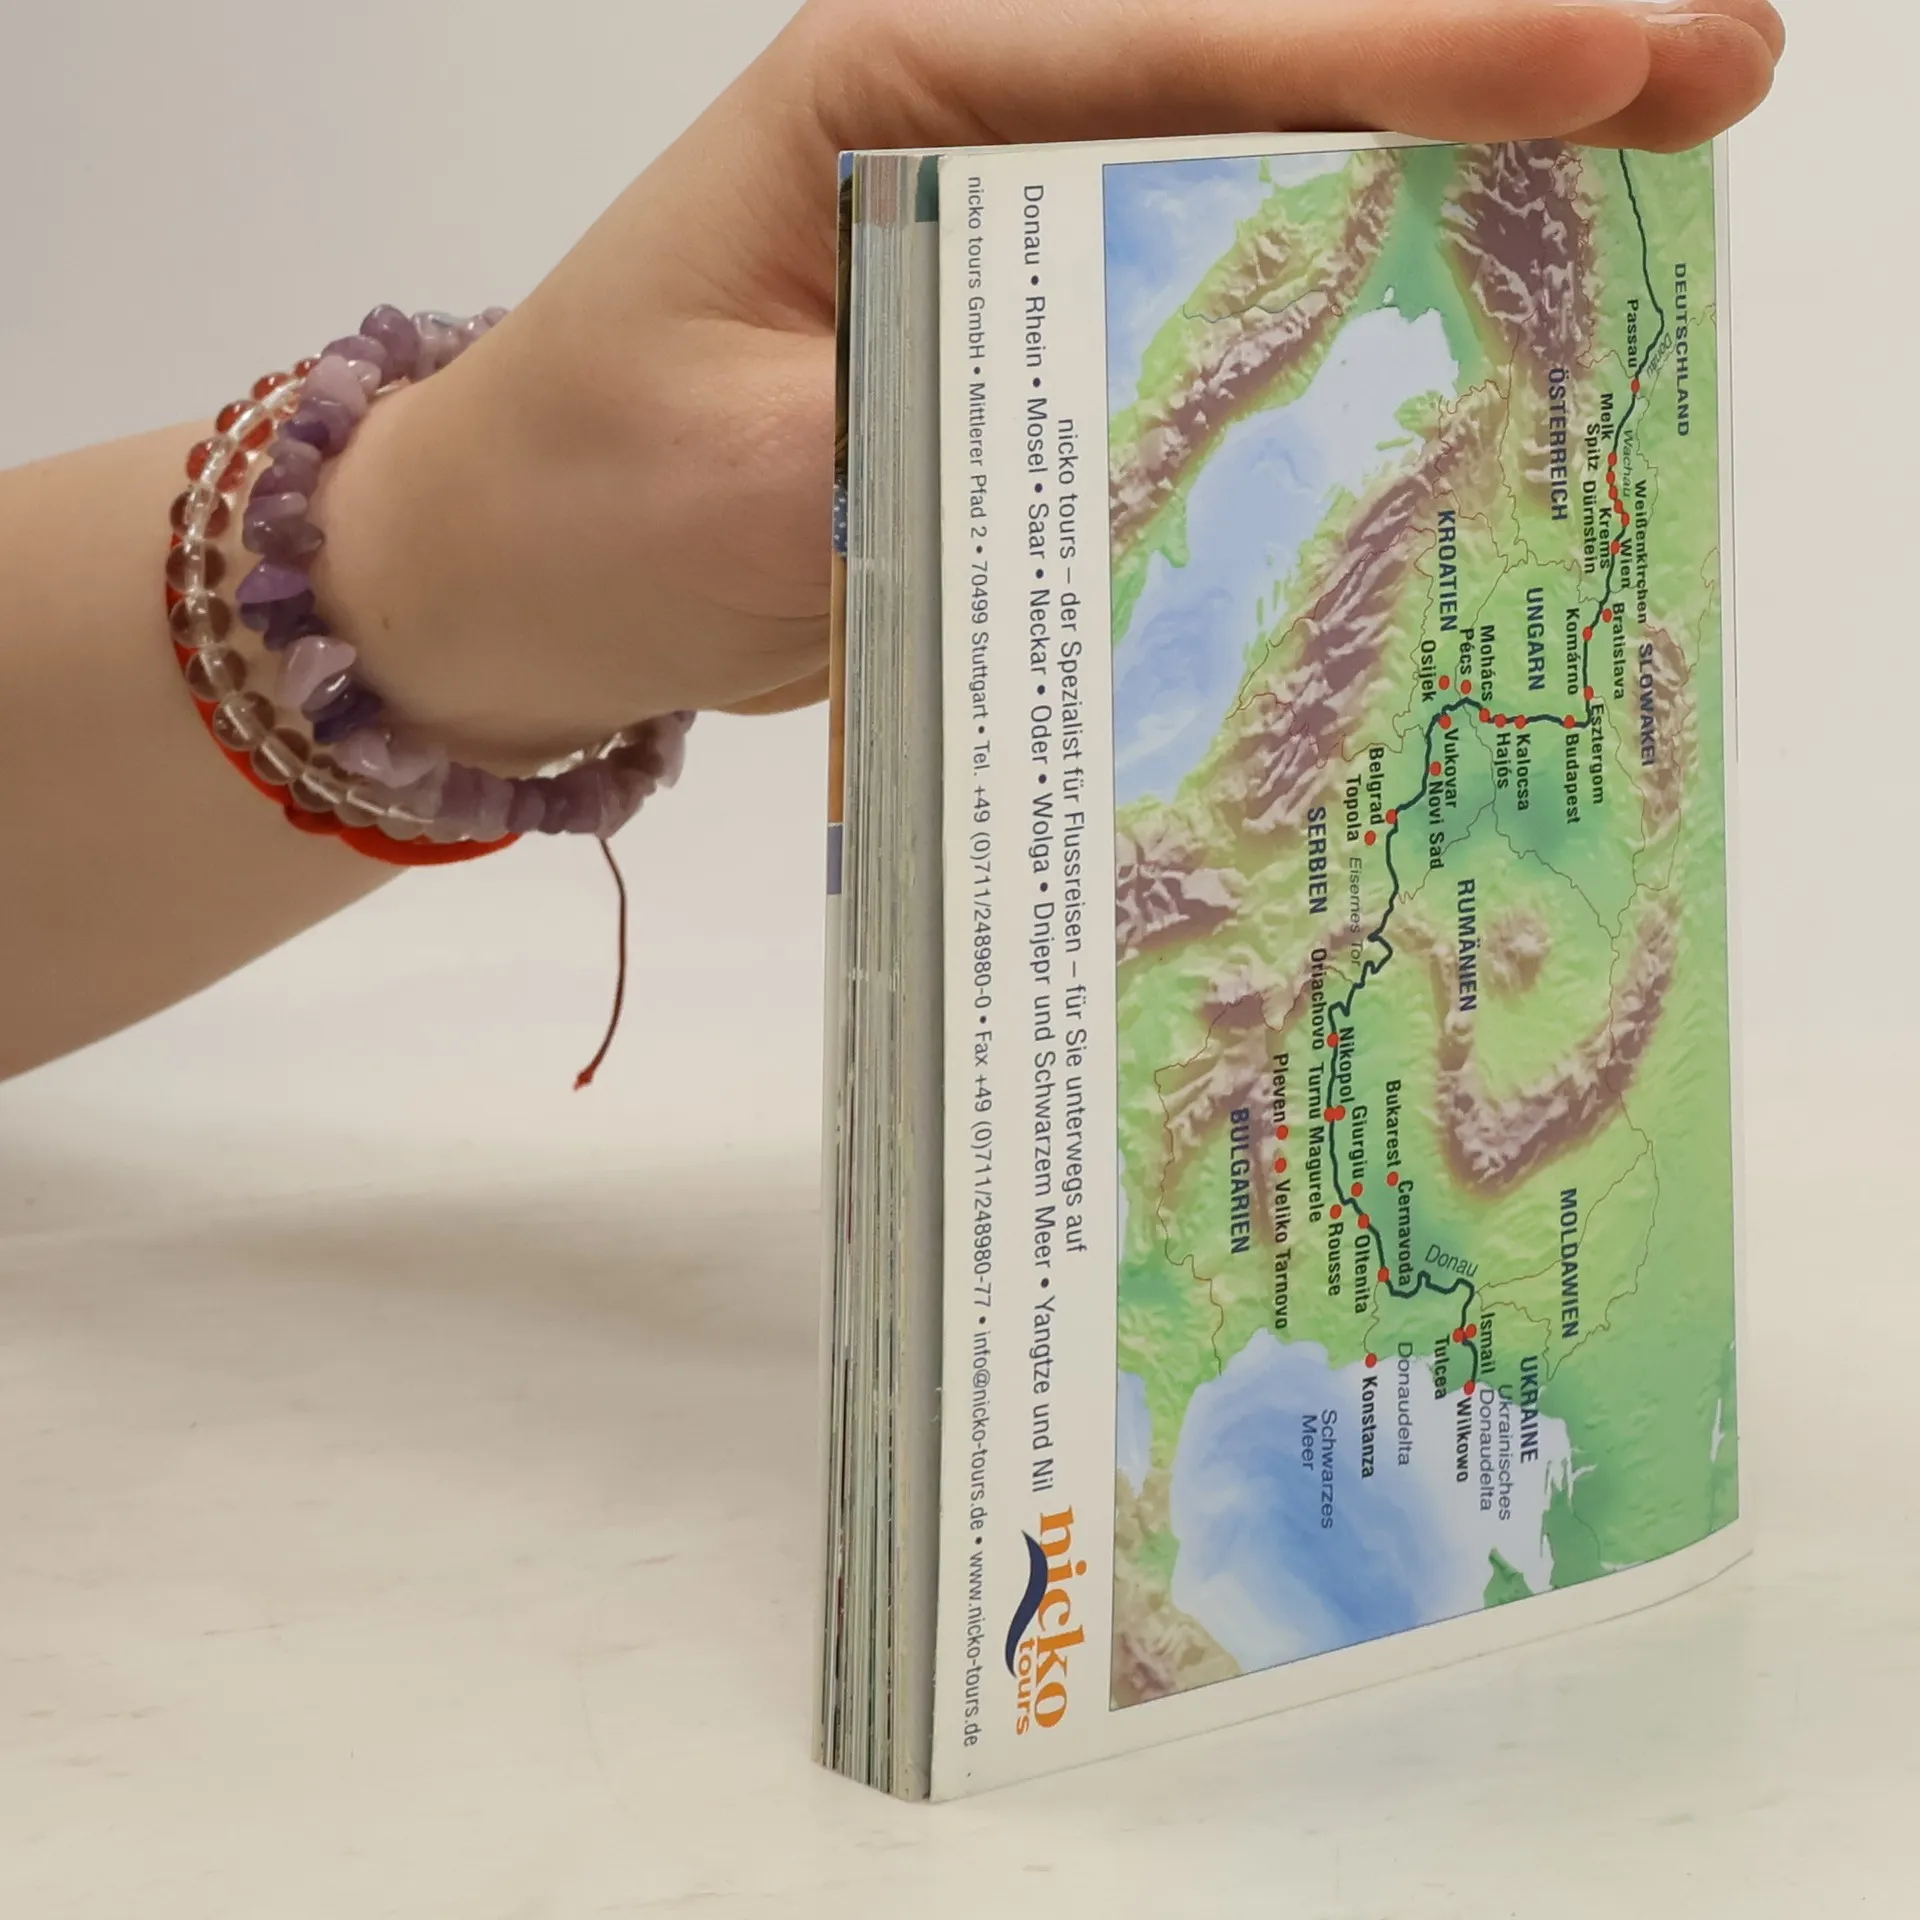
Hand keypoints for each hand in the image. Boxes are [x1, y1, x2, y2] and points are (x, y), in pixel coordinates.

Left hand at [322, 0, 1784, 766]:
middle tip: (1713, 82)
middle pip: (1260, 106)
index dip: (1406, 66)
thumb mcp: (746, 476)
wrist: (508, 576)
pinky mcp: (1016, 382)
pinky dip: (1325, 357)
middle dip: (1484, 100)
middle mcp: (971, 164)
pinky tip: (1451, 362)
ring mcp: (1006, 272)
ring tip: (1640, 208)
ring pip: (1252, 217)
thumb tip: (1166, 467)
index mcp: (898, 107)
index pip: (1186, 60)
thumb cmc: (578, 498)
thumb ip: (951, 452)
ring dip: (1437, 217)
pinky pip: (1195, 354)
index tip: (1609, 65)